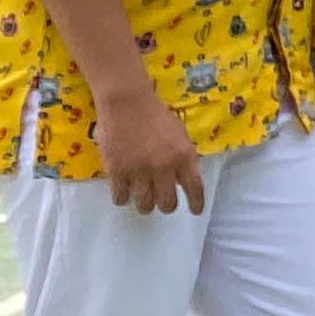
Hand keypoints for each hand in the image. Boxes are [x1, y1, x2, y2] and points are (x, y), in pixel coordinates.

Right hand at [92, 83, 206, 216]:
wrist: (127, 104)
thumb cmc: (156, 116)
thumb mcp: (179, 135)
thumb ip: (183, 157)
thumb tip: (181, 181)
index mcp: (183, 156)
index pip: (195, 188)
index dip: (196, 203)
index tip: (195, 211)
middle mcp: (163, 167)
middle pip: (168, 203)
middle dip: (167, 205)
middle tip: (163, 202)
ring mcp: (139, 171)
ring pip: (145, 205)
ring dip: (146, 204)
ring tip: (144, 196)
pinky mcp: (117, 172)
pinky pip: (121, 198)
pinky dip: (124, 198)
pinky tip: (125, 191)